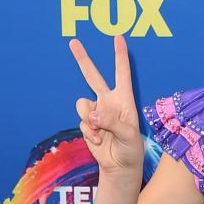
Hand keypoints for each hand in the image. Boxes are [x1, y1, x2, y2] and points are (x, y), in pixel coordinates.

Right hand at [69, 34, 143, 175]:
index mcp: (123, 99)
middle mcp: (108, 101)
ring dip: (89, 119)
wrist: (120, 166)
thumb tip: (94, 114)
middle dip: (82, 59)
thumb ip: (112, 122)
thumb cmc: (131, 149)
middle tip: (73, 41)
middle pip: (92, 76)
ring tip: (101, 133)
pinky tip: (98, 141)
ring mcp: (97, 112)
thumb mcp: (128, 136)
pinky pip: (82, 121)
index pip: (122, 73)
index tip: (119, 38)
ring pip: (83, 104)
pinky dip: (89, 132)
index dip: (120, 56)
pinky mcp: (88, 124)